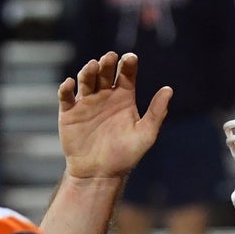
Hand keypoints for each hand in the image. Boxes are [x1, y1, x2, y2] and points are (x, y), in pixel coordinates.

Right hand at [57, 51, 171, 182]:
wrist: (99, 174)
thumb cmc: (125, 156)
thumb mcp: (145, 135)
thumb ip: (157, 113)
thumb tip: (169, 89)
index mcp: (124, 97)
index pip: (126, 74)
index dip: (128, 63)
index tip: (130, 58)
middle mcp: (105, 96)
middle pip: (105, 71)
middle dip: (107, 62)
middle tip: (109, 58)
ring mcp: (86, 102)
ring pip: (86, 79)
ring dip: (88, 70)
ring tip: (92, 66)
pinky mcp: (69, 112)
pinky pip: (65, 96)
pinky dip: (66, 88)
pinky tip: (70, 84)